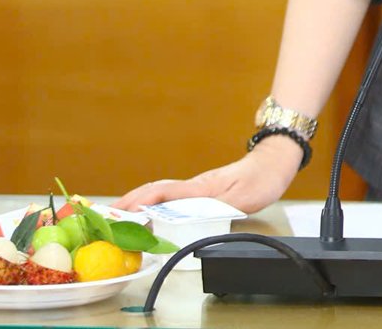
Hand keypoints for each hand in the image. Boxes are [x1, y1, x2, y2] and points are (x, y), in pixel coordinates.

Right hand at [115, 138, 301, 215]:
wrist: (275, 163)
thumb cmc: (261, 179)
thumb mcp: (242, 197)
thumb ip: (215, 206)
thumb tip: (190, 214)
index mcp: (200, 187)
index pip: (163, 192)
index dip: (141, 202)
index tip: (122, 212)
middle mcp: (194, 186)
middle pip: (154, 191)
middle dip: (129, 202)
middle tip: (106, 217)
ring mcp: (196, 187)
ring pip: (160, 194)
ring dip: (137, 203)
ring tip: (117, 217)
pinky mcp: (201, 191)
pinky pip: (171, 197)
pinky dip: (153, 204)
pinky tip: (148, 213)